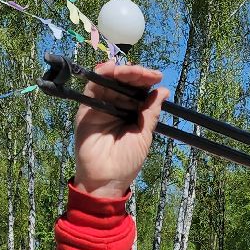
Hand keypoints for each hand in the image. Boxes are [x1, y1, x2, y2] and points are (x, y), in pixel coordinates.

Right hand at [71, 62, 165, 199]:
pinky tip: (113, 69)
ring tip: (132, 71)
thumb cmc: (126, 162)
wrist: (105, 179)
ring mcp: (101, 105)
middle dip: (136, 73)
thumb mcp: (144, 135)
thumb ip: (151, 112)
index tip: (157, 77)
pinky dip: (103, 74)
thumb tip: (163, 90)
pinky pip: (93, 85)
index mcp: (132, 112)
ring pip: (110, 80)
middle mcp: (116, 106)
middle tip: (145, 74)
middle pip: (125, 81)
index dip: (147, 80)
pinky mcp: (87, 107)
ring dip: (122, 71)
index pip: (139, 89)